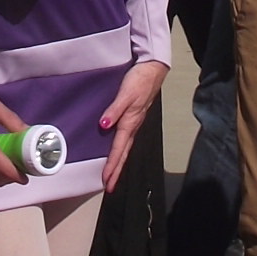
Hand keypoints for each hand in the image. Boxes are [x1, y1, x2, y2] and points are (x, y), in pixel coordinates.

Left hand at [101, 61, 167, 190]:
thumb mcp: (125, 94)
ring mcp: (134, 122)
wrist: (153, 69)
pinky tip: (117, 150)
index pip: (118, 149)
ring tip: (112, 175)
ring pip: (125, 147)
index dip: (112, 166)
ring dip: (118, 162)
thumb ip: (114, 110)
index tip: (106, 181)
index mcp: (130, 122)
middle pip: (123, 153)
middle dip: (116, 170)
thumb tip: (104, 126)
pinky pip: (126, 139)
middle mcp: (132, 125)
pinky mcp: (134, 116)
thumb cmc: (139, 81)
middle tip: (109, 186)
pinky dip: (120, 149)